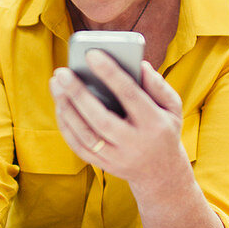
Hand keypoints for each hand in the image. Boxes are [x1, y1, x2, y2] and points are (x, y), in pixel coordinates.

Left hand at [50, 51, 185, 195]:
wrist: (161, 173)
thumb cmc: (164, 130)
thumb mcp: (172, 108)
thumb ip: (159, 85)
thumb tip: (140, 65)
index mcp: (154, 124)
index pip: (130, 95)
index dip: (110, 73)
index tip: (91, 54)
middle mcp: (134, 143)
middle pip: (101, 119)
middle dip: (79, 94)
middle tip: (62, 72)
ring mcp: (117, 158)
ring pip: (86, 135)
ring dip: (67, 109)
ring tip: (56, 84)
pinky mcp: (104, 165)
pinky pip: (79, 147)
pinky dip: (66, 126)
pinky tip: (60, 105)